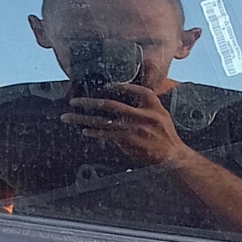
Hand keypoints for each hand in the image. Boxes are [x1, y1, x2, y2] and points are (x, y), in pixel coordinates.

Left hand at [62, 83, 183, 167]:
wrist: (173, 156)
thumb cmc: (165, 134)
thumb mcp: (160, 113)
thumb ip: (144, 105)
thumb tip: (120, 101)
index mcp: (152, 103)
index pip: (133, 89)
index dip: (117, 86)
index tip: (103, 86)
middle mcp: (142, 114)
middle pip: (110, 104)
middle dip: (89, 102)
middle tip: (73, 101)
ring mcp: (134, 128)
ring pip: (103, 121)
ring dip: (83, 119)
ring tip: (68, 117)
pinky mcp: (129, 141)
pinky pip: (107, 135)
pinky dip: (95, 132)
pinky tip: (85, 131)